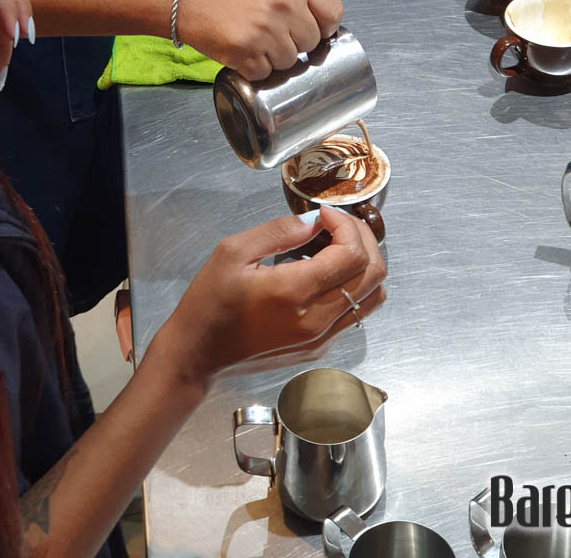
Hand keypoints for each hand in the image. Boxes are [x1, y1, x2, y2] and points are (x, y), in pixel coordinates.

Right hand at [155, 207, 385, 385]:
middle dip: (363, 239)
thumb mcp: (233, 252)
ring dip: (365, 265)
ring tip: (338, 246)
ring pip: (374, 296)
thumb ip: (279, 231)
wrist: (197, 355)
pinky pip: (355, 314)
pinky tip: (325, 274)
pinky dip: (353, 287)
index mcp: (294, 293)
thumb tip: (314, 221)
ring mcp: (321, 339)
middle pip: (374, 274)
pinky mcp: (319, 349)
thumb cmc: (209, 304)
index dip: (347, 225)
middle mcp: (316, 320)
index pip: (352, 254)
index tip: (325, 214)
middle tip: (338, 224)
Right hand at [178, 0, 342, 79]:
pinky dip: (254, 69)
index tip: (312, 30)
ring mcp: (265, 29)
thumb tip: (320, 24)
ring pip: (289, 61)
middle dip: (295, 44)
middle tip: (271, 34)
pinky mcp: (245, 52)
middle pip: (311, 42)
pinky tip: (241, 51)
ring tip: (252, 40)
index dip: (324, 27)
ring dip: (273, 58)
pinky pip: (265, 74)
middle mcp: (283, 3)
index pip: (333, 13)